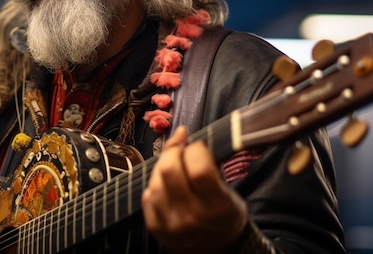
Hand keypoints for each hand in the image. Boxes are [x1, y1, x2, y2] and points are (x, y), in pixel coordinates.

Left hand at [141, 126, 247, 253]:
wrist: (217, 250)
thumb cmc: (223, 214)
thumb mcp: (225, 189)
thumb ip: (206, 161)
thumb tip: (181, 131)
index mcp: (217, 205)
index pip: (199, 167)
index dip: (195, 149)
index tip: (198, 147)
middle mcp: (193, 216)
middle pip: (169, 170)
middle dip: (174, 152)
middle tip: (182, 154)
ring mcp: (171, 223)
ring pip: (155, 180)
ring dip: (163, 168)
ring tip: (175, 171)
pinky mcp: (156, 227)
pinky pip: (147, 195)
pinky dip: (155, 185)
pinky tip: (167, 187)